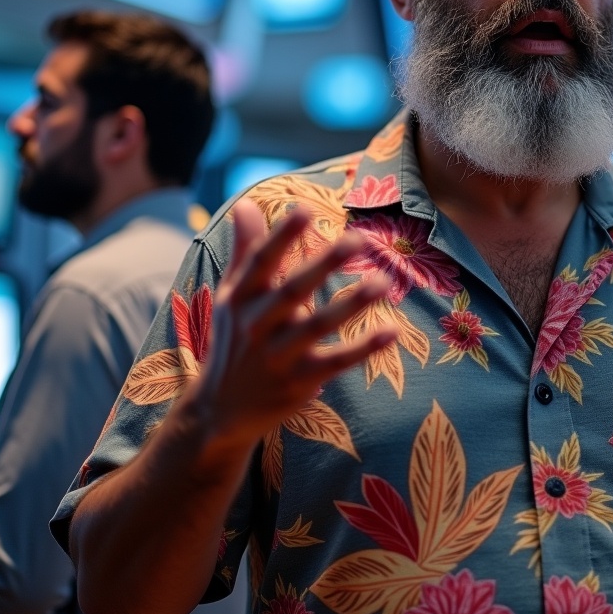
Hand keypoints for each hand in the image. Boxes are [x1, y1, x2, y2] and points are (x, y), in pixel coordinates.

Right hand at [195, 200, 395, 447]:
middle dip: (323, 265)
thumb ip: (246, 250)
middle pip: (293, 292)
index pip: (261, 263)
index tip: (304, 210)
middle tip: (358, 239)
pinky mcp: (299, 382)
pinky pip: (337, 362)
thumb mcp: (232, 296)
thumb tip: (245, 202)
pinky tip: (393, 330)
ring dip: (351, 304)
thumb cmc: (234, 339)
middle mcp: (256, 326)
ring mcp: (278, 356)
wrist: (219, 411)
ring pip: (318, 327)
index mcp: (241, 298)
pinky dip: (364, 348)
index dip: (281, 236)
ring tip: (384, 281)